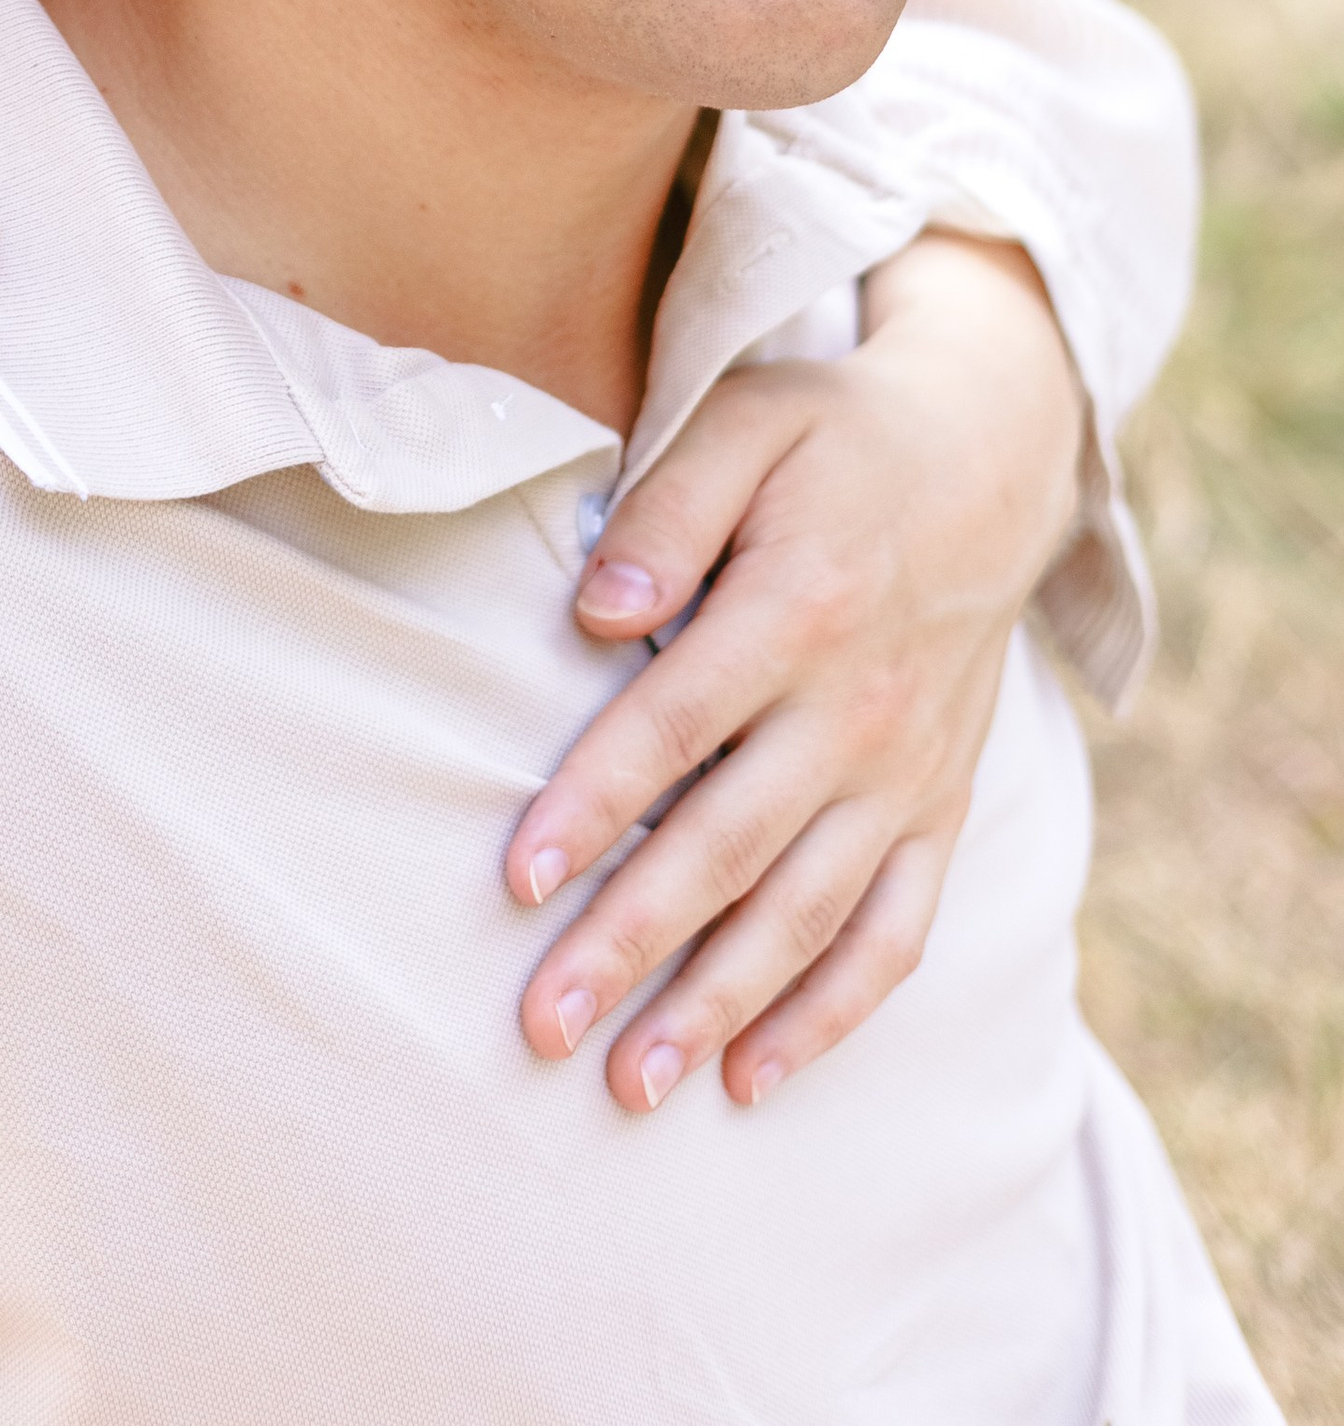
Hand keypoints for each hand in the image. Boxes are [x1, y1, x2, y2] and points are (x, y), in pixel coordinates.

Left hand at [501, 234, 1084, 1112]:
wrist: (990, 458)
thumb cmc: (832, 437)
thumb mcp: (745, 423)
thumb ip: (665, 512)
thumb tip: (595, 611)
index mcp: (802, 607)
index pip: (677, 725)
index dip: (597, 804)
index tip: (517, 879)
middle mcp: (863, 709)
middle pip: (731, 845)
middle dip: (631, 942)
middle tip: (540, 1024)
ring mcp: (909, 774)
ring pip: (808, 914)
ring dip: (719, 1006)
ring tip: (631, 1085)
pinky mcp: (941, 811)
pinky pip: (895, 933)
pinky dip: (832, 1013)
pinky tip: (756, 1076)